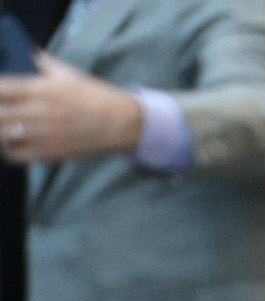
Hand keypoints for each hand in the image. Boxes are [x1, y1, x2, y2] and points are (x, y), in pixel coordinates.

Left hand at [0, 58, 147, 162]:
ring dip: (1, 129)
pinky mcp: (51, 153)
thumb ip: (39, 61)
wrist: (122, 123)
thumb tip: (20, 52)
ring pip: (3, 134)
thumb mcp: (66, 72)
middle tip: (3, 111)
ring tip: (7, 126)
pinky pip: (17, 155)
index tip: (1, 93)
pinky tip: (13, 143)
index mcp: (40, 88)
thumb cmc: (94, 95)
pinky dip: (9, 149)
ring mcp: (44, 135)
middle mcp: (39, 112)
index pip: (0, 88)